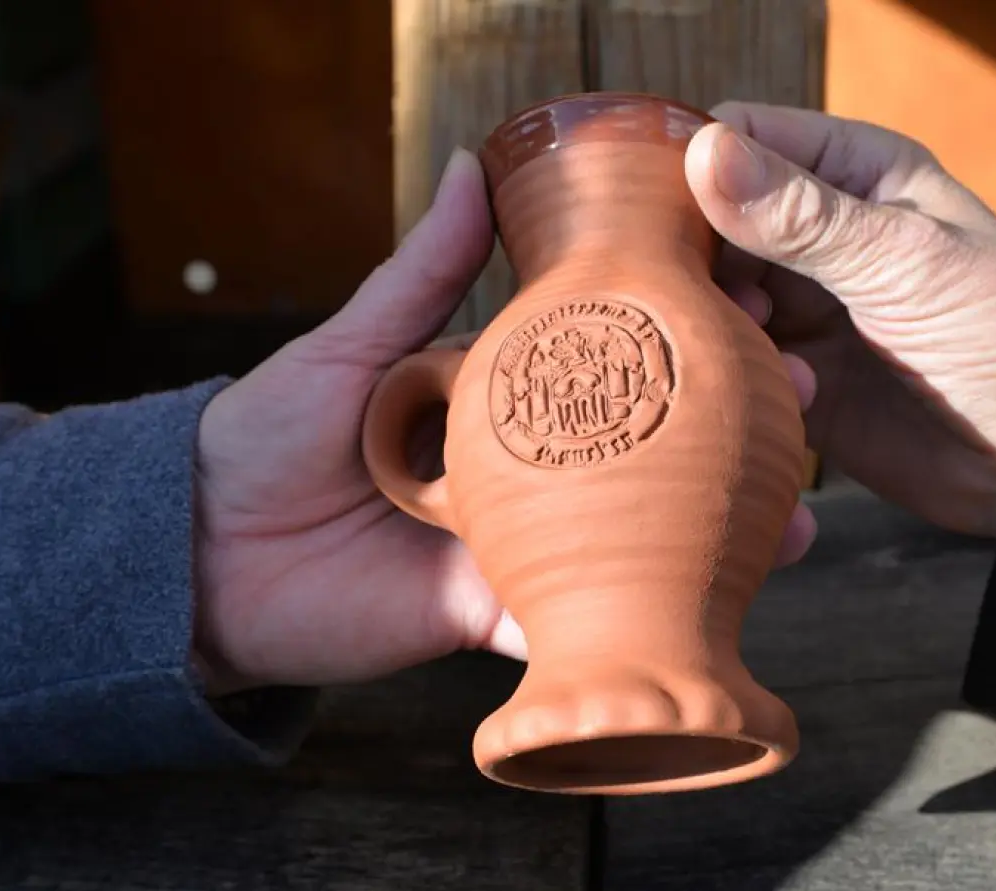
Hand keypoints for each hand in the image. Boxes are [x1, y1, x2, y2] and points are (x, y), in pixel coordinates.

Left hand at [188, 148, 819, 696]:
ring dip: (716, 534)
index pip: (607, 364)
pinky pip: (576, 621)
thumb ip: (423, 272)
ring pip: (634, 544)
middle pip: (642, 454)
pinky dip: (640, 621)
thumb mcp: (355, 343)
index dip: (677, 341)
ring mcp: (514, 547)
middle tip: (794, 398)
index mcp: (497, 399)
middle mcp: (521, 473)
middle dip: (727, 431)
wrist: (201, 551)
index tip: (750, 309)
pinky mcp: (491, 614)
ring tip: (792, 517)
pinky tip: (713, 605)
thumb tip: (475, 165)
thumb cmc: (266, 431)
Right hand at [684, 103, 995, 536]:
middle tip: (739, 304)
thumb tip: (703, 153)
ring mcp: (805, 306)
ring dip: (726, 327)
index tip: (676, 219)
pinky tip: (799, 395)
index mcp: (851, 171)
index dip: (696, 169)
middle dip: (705, 263)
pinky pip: (736, 365)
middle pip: (710, 225)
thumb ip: (801, 215)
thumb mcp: (902, 259)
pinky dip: (747, 378)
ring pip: (714, 300)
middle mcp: (817, 233)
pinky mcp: (798, 377)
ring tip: (774, 354)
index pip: (739, 140)